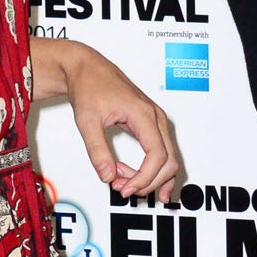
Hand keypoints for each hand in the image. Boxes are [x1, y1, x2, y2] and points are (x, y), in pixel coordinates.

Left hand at [35, 38, 178, 199]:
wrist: (87, 68)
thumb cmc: (89, 86)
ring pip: (168, 159)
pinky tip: (139, 180)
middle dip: (148, 181)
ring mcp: (155, 121)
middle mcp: (155, 117)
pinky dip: (153, 170)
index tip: (125, 188)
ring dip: (150, 177)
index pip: (158, 155)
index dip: (144, 177)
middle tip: (122, 188)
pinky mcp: (150, 124)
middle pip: (169, 161)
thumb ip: (97, 150)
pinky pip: (161, 152)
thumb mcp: (87, 121)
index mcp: (144, 114)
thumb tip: (107, 176)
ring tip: (123, 182)